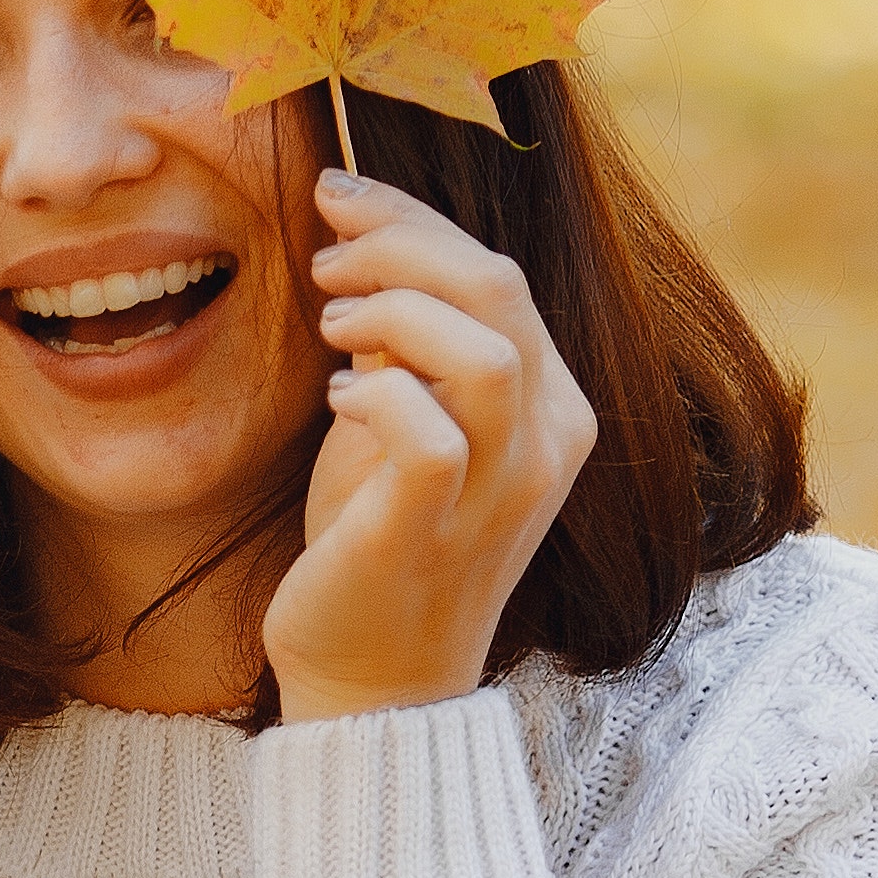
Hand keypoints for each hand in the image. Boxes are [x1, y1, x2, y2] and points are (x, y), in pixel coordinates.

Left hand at [264, 169, 594, 723]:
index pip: (502, 278)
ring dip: (395, 313)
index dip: (416, 222)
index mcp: (552, 409)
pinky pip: (429, 435)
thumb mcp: (402, 427)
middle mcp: (546, 445)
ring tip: (330, 324)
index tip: (340, 199)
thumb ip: (406, 351)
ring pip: (485, 352)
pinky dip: (377, 397)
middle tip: (324, 255)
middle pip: (499, 292)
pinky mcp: (434, 530)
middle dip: (400, 246)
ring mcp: (500, 492)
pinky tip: (336, 397)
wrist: (374, 678)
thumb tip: (360, 251)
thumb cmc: (379, 544)